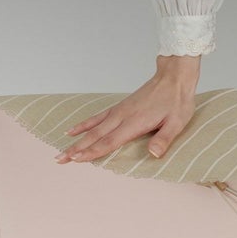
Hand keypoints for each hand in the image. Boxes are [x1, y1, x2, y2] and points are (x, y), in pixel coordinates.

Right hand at [54, 55, 200, 163]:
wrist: (173, 78)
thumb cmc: (177, 101)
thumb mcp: (176, 123)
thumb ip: (164, 139)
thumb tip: (154, 154)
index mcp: (134, 123)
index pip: (109, 141)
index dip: (93, 152)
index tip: (77, 160)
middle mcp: (122, 117)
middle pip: (95, 137)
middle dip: (76, 149)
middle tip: (60, 159)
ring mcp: (119, 111)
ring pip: (92, 128)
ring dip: (76, 141)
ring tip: (62, 150)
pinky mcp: (119, 108)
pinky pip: (97, 118)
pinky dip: (84, 125)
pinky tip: (73, 130)